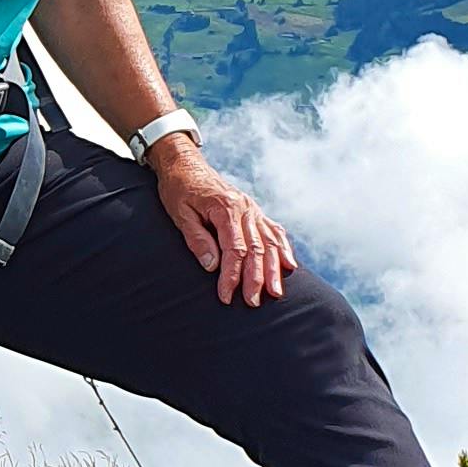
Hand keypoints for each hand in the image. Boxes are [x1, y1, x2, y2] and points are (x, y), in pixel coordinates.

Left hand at [154, 139, 296, 306]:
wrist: (185, 163)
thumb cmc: (178, 189)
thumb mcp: (180, 214)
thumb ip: (197, 238)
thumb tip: (212, 266)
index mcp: (225, 208)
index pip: (234, 249)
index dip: (232, 275)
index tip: (226, 296)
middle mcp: (244, 208)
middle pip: (256, 248)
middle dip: (256, 278)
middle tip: (253, 302)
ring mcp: (252, 209)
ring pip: (269, 242)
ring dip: (274, 269)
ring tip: (276, 293)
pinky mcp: (253, 211)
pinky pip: (273, 230)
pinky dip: (283, 248)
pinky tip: (289, 265)